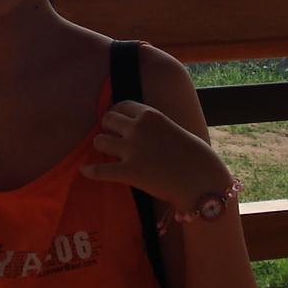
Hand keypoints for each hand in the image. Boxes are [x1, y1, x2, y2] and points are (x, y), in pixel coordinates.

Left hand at [82, 100, 230, 211]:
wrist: (203, 181)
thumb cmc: (197, 158)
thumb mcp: (176, 130)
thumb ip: (157, 127)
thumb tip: (144, 131)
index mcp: (151, 115)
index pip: (123, 105)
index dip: (118, 114)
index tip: (118, 122)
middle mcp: (138, 128)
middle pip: (107, 119)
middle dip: (108, 128)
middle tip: (113, 138)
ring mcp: (132, 150)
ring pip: (99, 141)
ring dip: (102, 147)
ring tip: (107, 154)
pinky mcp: (129, 173)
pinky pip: (99, 170)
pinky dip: (90, 171)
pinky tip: (84, 171)